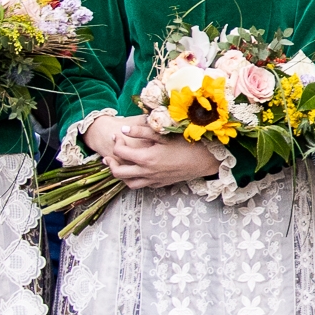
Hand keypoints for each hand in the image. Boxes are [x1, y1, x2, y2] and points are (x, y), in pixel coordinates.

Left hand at [99, 116, 219, 189]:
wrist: (204, 161)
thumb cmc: (186, 144)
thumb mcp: (163, 135)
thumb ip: (142, 132)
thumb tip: (123, 129)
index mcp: (146, 158)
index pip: (120, 152)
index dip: (116, 142)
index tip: (118, 135)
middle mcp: (146, 172)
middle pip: (118, 172)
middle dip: (110, 162)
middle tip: (110, 154)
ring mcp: (153, 180)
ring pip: (127, 183)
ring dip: (120, 174)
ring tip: (119, 164)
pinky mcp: (159, 184)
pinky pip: (141, 185)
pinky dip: (133, 179)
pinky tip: (136, 170)